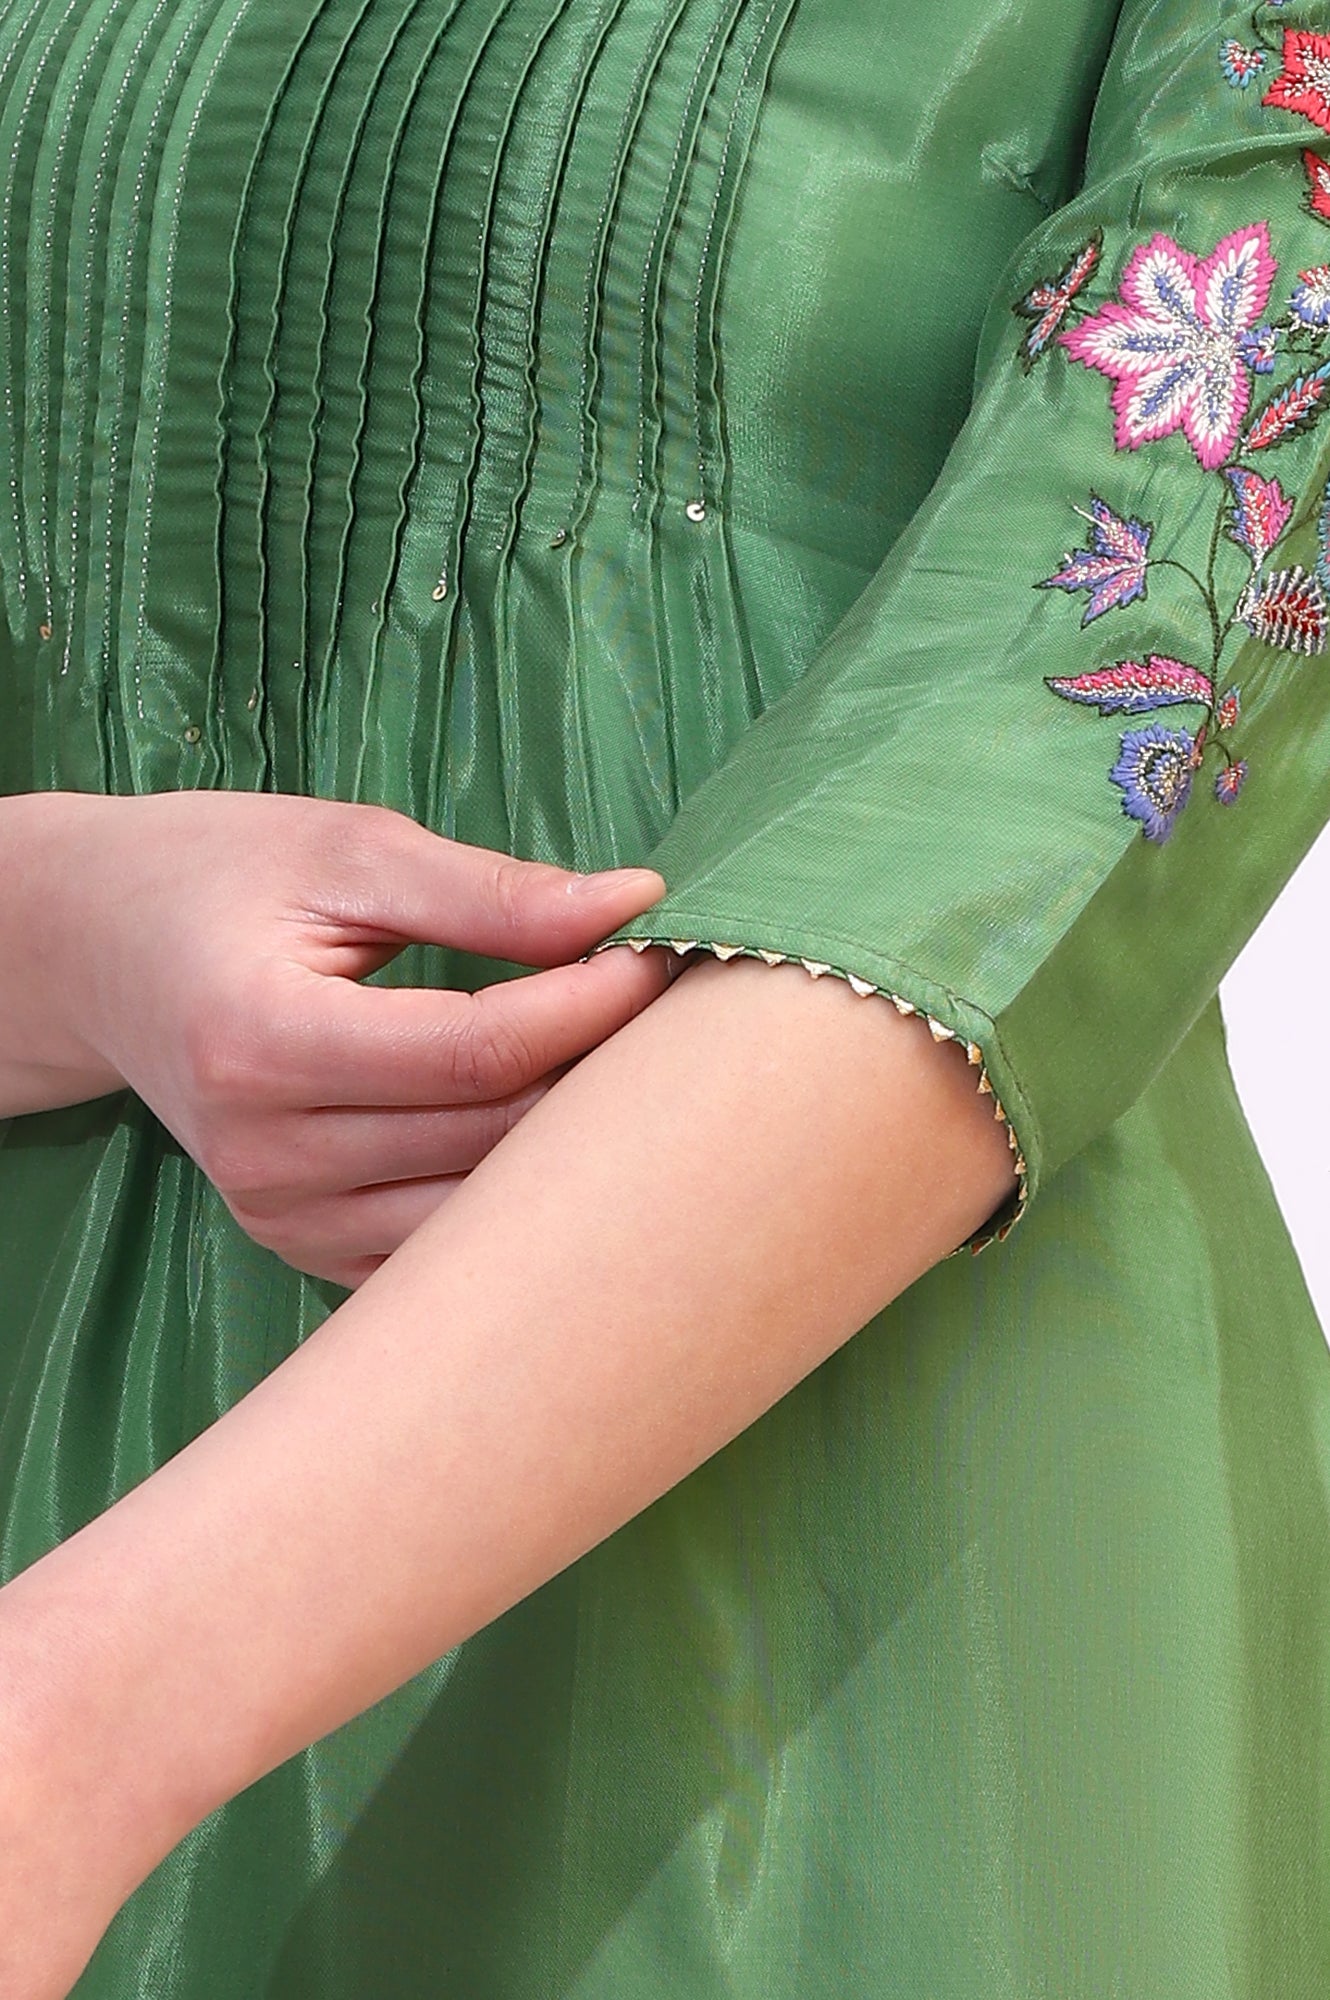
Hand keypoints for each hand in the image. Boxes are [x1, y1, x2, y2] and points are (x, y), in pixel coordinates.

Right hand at [0, 791, 667, 1285]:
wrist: (100, 950)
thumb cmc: (218, 877)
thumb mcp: (346, 850)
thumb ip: (488, 893)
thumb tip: (633, 904)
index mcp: (261, 1042)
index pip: (475, 1055)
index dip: (589, 1010)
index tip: (656, 956)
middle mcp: (263, 1153)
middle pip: (488, 1140)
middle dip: (595, 1074)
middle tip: (664, 1008)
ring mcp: (280, 1217)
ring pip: (481, 1210)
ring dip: (567, 1144)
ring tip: (620, 1066)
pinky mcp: (303, 1247)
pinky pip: (444, 1246)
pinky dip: (510, 1193)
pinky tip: (550, 1131)